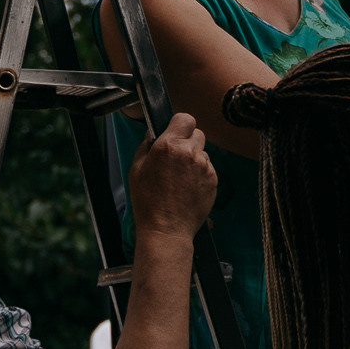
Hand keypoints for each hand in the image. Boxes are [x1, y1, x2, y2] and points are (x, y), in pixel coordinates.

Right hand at [127, 113, 217, 238]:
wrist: (166, 230)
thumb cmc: (148, 202)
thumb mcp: (136, 170)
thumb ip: (146, 146)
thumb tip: (154, 133)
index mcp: (168, 146)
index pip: (185, 118)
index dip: (179, 125)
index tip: (174, 133)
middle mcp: (189, 153)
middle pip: (197, 133)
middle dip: (187, 141)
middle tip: (176, 157)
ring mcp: (204, 167)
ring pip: (203, 152)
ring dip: (194, 159)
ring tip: (179, 178)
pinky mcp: (213, 180)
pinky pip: (208, 169)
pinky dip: (200, 174)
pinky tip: (187, 188)